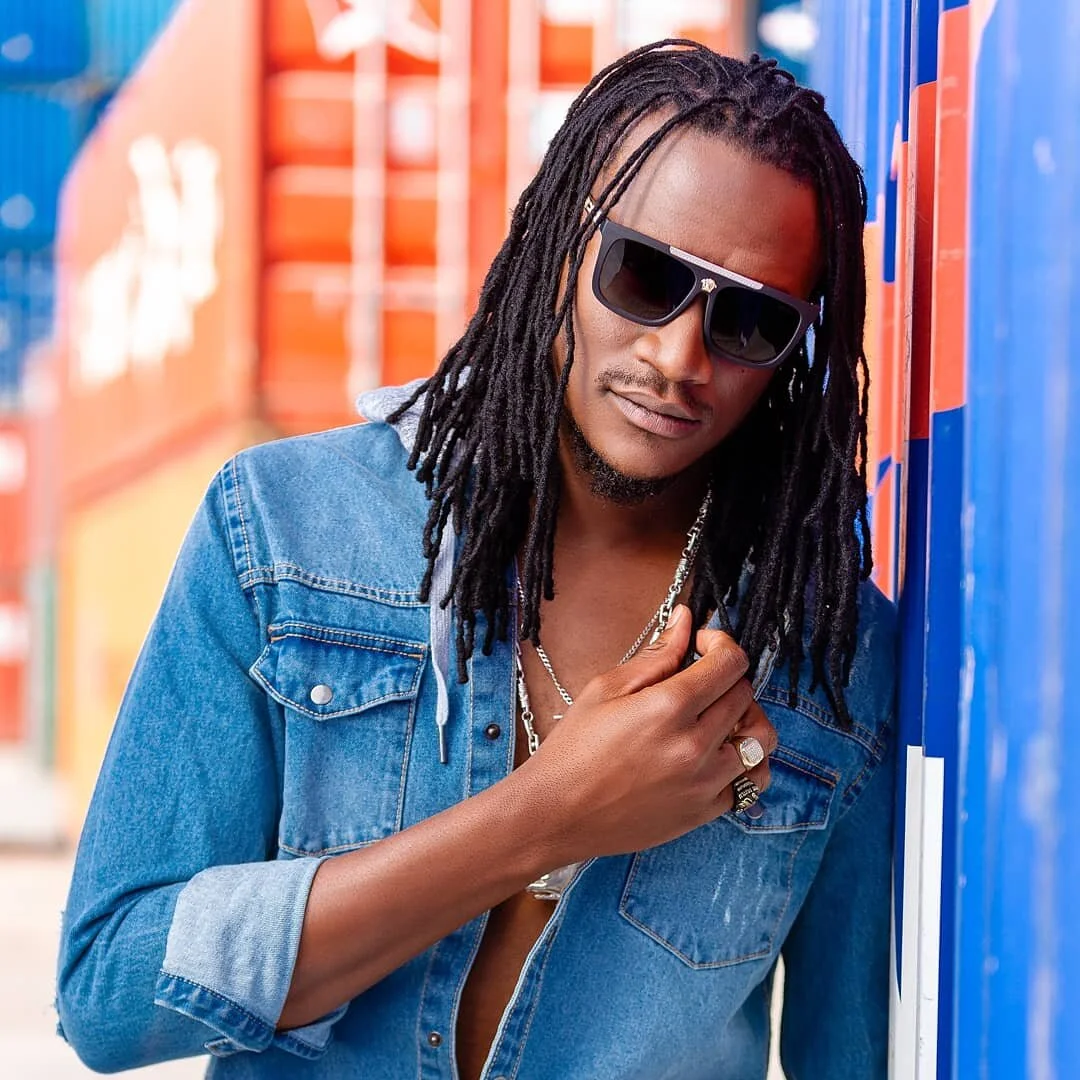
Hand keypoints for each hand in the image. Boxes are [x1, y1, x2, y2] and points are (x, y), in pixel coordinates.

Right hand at [517, 605, 777, 864]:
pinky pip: (751, 780)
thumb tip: (684, 621)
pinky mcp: (705, 811)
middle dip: (726, 677)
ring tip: (717, 717)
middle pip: (745, 694)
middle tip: (698, 681)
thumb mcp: (606, 689)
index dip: (720, 643)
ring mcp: (704, 782)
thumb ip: (655, 654)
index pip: (730, 662)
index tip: (702, 645)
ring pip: (761, 738)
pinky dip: (744, 761)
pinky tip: (717, 753)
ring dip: (745, 719)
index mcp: (668, 707)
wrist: (556, 814)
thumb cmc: (573, 749)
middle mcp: (695, 745)